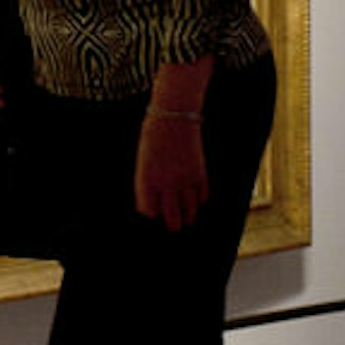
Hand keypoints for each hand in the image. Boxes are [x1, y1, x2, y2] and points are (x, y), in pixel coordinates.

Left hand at [134, 109, 207, 229]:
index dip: (152, 220)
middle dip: (172, 226)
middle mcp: (166, 184)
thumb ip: (148, 185)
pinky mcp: (200, 173)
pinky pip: (202, 197)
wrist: (173, 116)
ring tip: (186, 221)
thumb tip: (155, 205)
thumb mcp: (143, 162)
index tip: (154, 223)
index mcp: (147, 181)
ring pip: (189, 211)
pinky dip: (199, 202)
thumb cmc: (152, 138)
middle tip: (172, 228)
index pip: (149, 213)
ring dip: (188, 218)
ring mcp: (185, 180)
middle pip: (172, 218)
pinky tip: (196, 203)